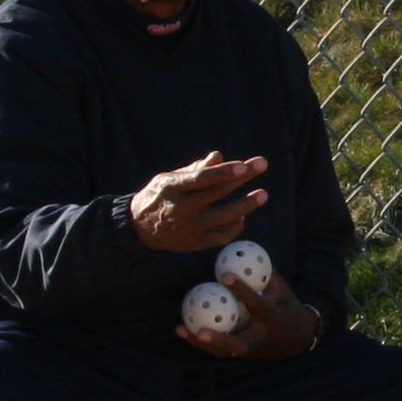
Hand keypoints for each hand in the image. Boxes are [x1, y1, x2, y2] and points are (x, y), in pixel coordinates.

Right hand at [132, 152, 267, 251]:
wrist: (139, 228)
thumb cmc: (160, 196)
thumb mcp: (169, 178)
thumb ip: (195, 169)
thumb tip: (219, 157)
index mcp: (171, 189)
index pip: (200, 179)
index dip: (222, 172)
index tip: (243, 165)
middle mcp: (180, 209)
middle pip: (216, 193)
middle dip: (242, 178)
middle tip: (262, 164)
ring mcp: (188, 228)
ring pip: (223, 217)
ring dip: (246, 205)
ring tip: (263, 194)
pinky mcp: (193, 244)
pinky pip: (221, 236)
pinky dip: (234, 226)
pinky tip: (242, 216)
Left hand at [183, 271, 322, 360]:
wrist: (299, 340)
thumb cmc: (288, 308)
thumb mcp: (283, 291)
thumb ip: (265, 275)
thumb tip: (247, 253)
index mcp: (273, 318)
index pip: (257, 305)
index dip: (242, 291)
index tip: (224, 275)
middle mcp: (261, 338)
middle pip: (238, 344)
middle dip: (219, 339)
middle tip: (200, 330)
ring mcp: (250, 350)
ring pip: (224, 352)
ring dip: (202, 343)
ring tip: (181, 329)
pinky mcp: (241, 355)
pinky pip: (220, 351)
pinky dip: (202, 343)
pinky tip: (184, 332)